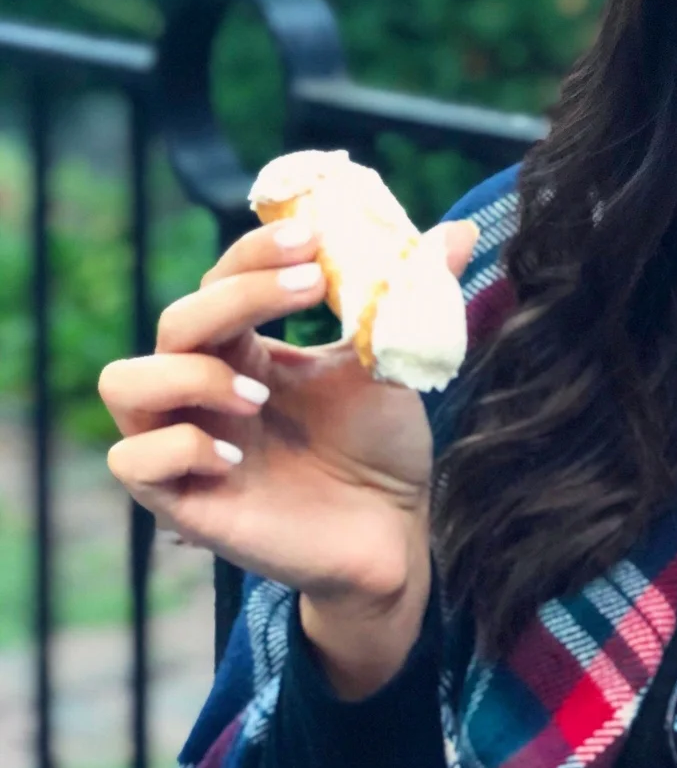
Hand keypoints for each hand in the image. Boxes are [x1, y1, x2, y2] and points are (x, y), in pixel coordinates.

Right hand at [99, 215, 479, 613]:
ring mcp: (188, 445)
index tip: (312, 238)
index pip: (220, 279)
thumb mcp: (395, 365)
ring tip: (258, 395)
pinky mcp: (183, 503)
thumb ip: (410, 300)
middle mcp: (205, 391)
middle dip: (238, 296)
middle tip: (310, 290)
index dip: (256, 252)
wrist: (394, 535)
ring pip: (124, 384)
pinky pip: (132, 463)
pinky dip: (178, 446)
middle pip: (176, 320)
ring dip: (189, 374)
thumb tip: (461, 232)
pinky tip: (233, 455)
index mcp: (245, 350)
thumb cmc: (380, 448)